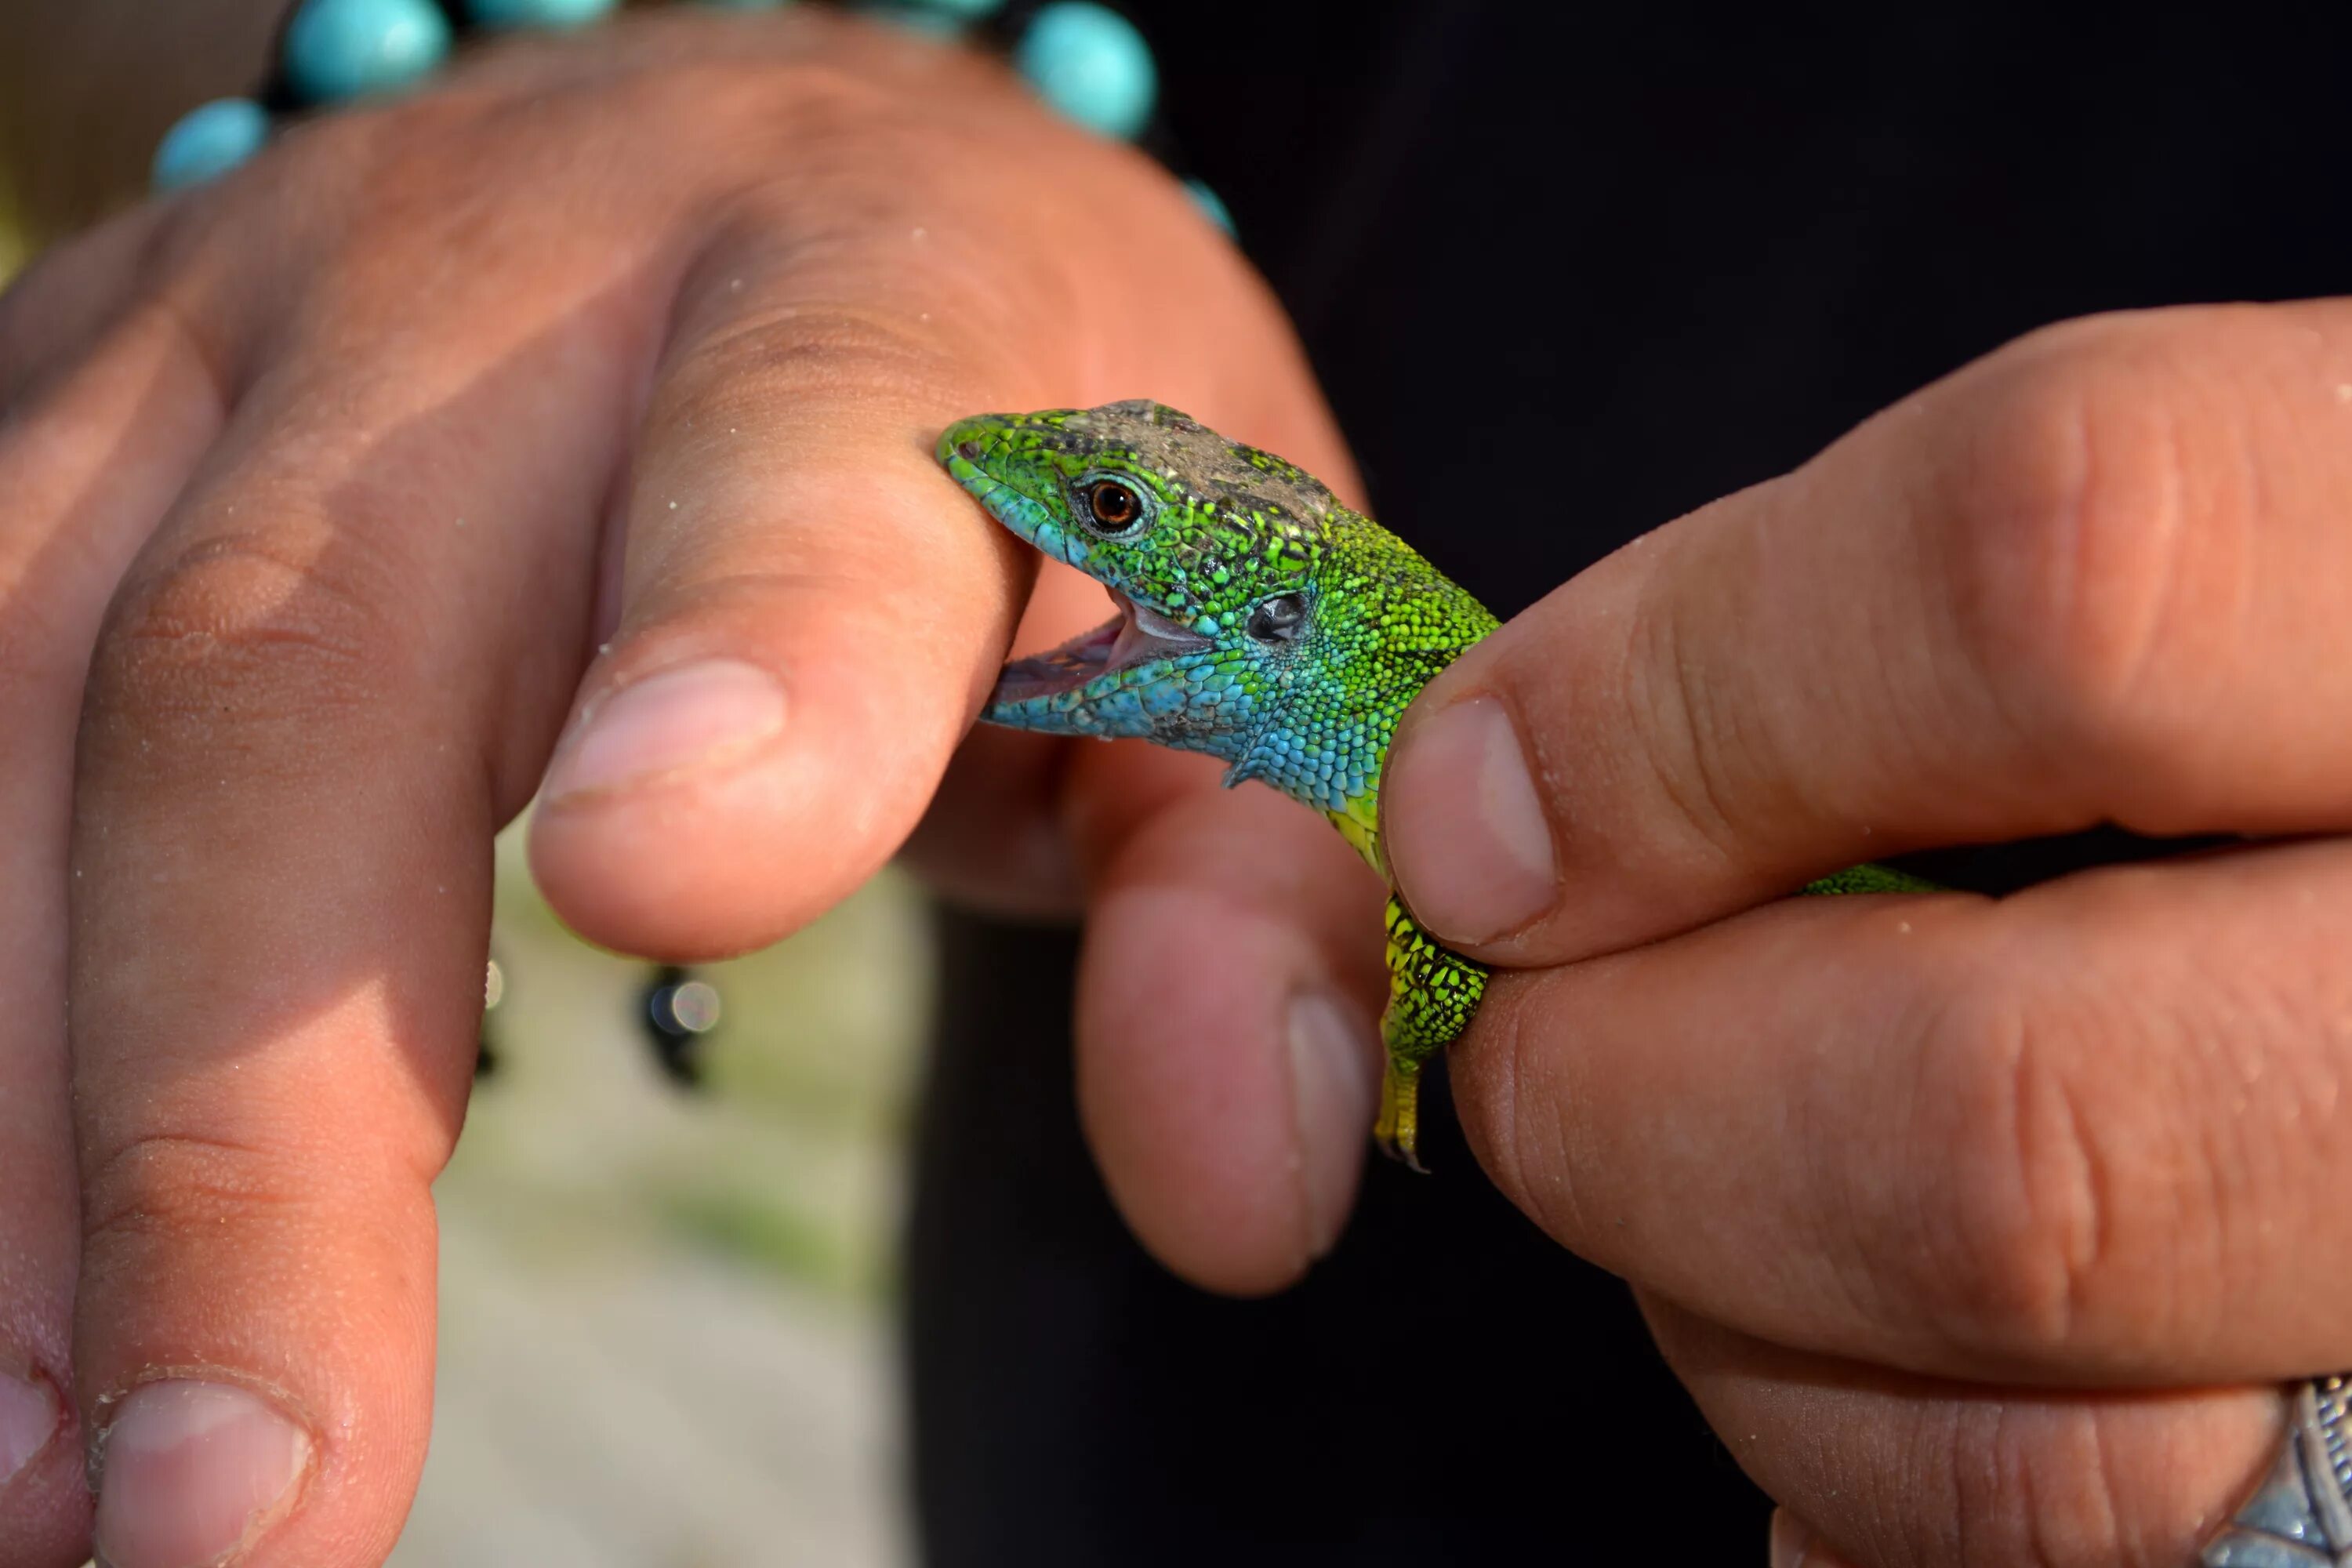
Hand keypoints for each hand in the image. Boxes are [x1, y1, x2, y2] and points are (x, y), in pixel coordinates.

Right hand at [0, 12, 1348, 1563]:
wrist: (745, 165)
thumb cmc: (1007, 415)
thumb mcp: (1206, 591)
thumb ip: (1244, 870)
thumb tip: (1244, 1182)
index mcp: (862, 292)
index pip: (810, 443)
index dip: (752, 647)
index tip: (682, 883)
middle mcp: (494, 292)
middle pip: (309, 654)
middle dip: (248, 1109)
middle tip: (249, 1508)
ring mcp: (219, 341)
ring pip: (33, 697)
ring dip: (26, 1129)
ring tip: (70, 1497)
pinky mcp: (56, 420)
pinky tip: (7, 1314)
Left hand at [1374, 302, 2351, 1562]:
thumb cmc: (2330, 684)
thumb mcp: (2220, 530)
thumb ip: (1879, 630)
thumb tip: (1494, 814)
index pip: (2060, 571)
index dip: (1673, 704)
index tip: (1472, 806)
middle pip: (2007, 1124)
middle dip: (1637, 1110)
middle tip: (1539, 1053)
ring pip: (2055, 1450)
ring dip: (1751, 1336)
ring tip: (1731, 1198)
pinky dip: (1886, 1497)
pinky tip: (1893, 1362)